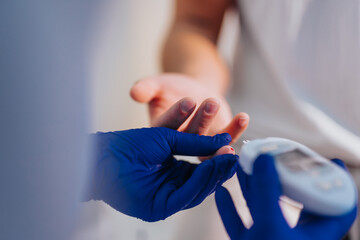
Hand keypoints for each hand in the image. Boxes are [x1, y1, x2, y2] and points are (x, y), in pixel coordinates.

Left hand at [86, 127, 238, 221]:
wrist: (106, 153)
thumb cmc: (131, 144)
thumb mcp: (168, 139)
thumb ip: (196, 142)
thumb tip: (225, 142)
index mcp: (174, 170)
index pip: (202, 168)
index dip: (217, 159)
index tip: (233, 148)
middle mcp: (172, 185)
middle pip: (203, 181)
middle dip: (219, 168)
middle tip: (234, 155)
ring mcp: (166, 197)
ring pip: (198, 191)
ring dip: (213, 175)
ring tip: (226, 159)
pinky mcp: (160, 208)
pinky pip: (185, 196)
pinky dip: (199, 182)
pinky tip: (209, 167)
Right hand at [130, 74, 248, 143]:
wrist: (192, 90)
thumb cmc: (172, 87)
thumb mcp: (158, 84)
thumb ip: (147, 88)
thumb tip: (134, 92)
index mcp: (160, 133)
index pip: (166, 127)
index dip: (176, 115)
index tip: (187, 101)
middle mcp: (179, 145)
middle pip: (190, 136)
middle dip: (201, 119)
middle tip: (210, 103)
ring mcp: (199, 146)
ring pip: (209, 143)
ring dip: (220, 130)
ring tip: (232, 113)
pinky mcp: (216, 143)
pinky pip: (226, 139)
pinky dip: (236, 130)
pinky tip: (243, 117)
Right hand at [215, 155, 356, 239]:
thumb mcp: (270, 226)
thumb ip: (267, 191)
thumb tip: (265, 159)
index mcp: (313, 235)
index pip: (337, 205)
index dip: (336, 181)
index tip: (328, 159)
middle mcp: (293, 237)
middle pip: (293, 198)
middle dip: (280, 175)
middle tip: (274, 155)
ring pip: (263, 206)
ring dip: (251, 185)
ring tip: (243, 164)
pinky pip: (240, 223)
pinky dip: (230, 208)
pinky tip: (222, 193)